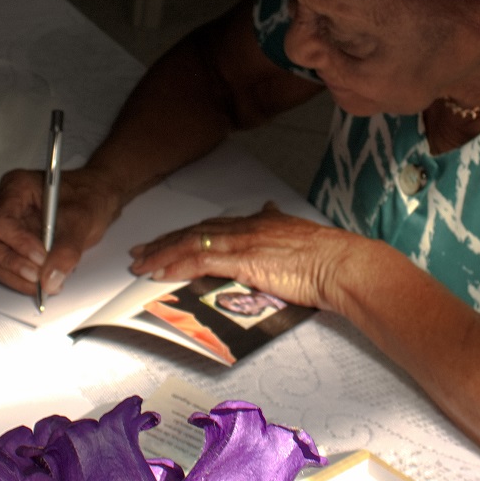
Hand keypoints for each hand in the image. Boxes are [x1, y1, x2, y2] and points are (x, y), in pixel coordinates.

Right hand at [0, 167, 123, 296]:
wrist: (94, 200)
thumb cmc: (87, 198)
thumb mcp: (83, 220)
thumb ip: (67, 250)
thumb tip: (50, 278)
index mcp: (17, 187)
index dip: (18, 243)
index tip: (41, 258)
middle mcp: (2, 204)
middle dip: (11, 262)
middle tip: (39, 275)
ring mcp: (2, 225)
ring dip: (16, 275)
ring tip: (47, 280)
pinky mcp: (8, 243)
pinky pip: (1, 266)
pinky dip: (20, 278)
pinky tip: (44, 279)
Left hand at [128, 202, 367, 311]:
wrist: (339, 263)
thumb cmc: (325, 257)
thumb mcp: (297, 231)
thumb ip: (279, 221)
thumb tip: (271, 208)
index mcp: (259, 222)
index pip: (214, 226)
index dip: (187, 233)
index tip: (167, 240)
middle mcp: (246, 228)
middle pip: (195, 231)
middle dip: (165, 241)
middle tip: (141, 251)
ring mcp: (242, 242)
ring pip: (191, 243)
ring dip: (162, 254)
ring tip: (141, 264)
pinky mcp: (242, 260)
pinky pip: (200, 260)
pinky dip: (176, 264)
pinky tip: (160, 272)